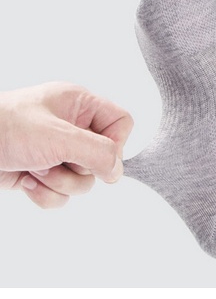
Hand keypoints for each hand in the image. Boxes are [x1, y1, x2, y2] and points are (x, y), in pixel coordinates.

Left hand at [0, 81, 133, 207]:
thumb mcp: (58, 137)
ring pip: (84, 180)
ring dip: (60, 182)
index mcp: (80, 105)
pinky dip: (46, 193)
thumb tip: (117, 171)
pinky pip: (64, 193)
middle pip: (103, 157)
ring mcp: (59, 151)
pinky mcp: (45, 172)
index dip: (116, 143)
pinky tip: (27, 180)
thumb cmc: (4, 128)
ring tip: (36, 169)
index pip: (121, 122)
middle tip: (55, 160)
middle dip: (78, 168)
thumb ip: (96, 152)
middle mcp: (73, 127)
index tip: (99, 157)